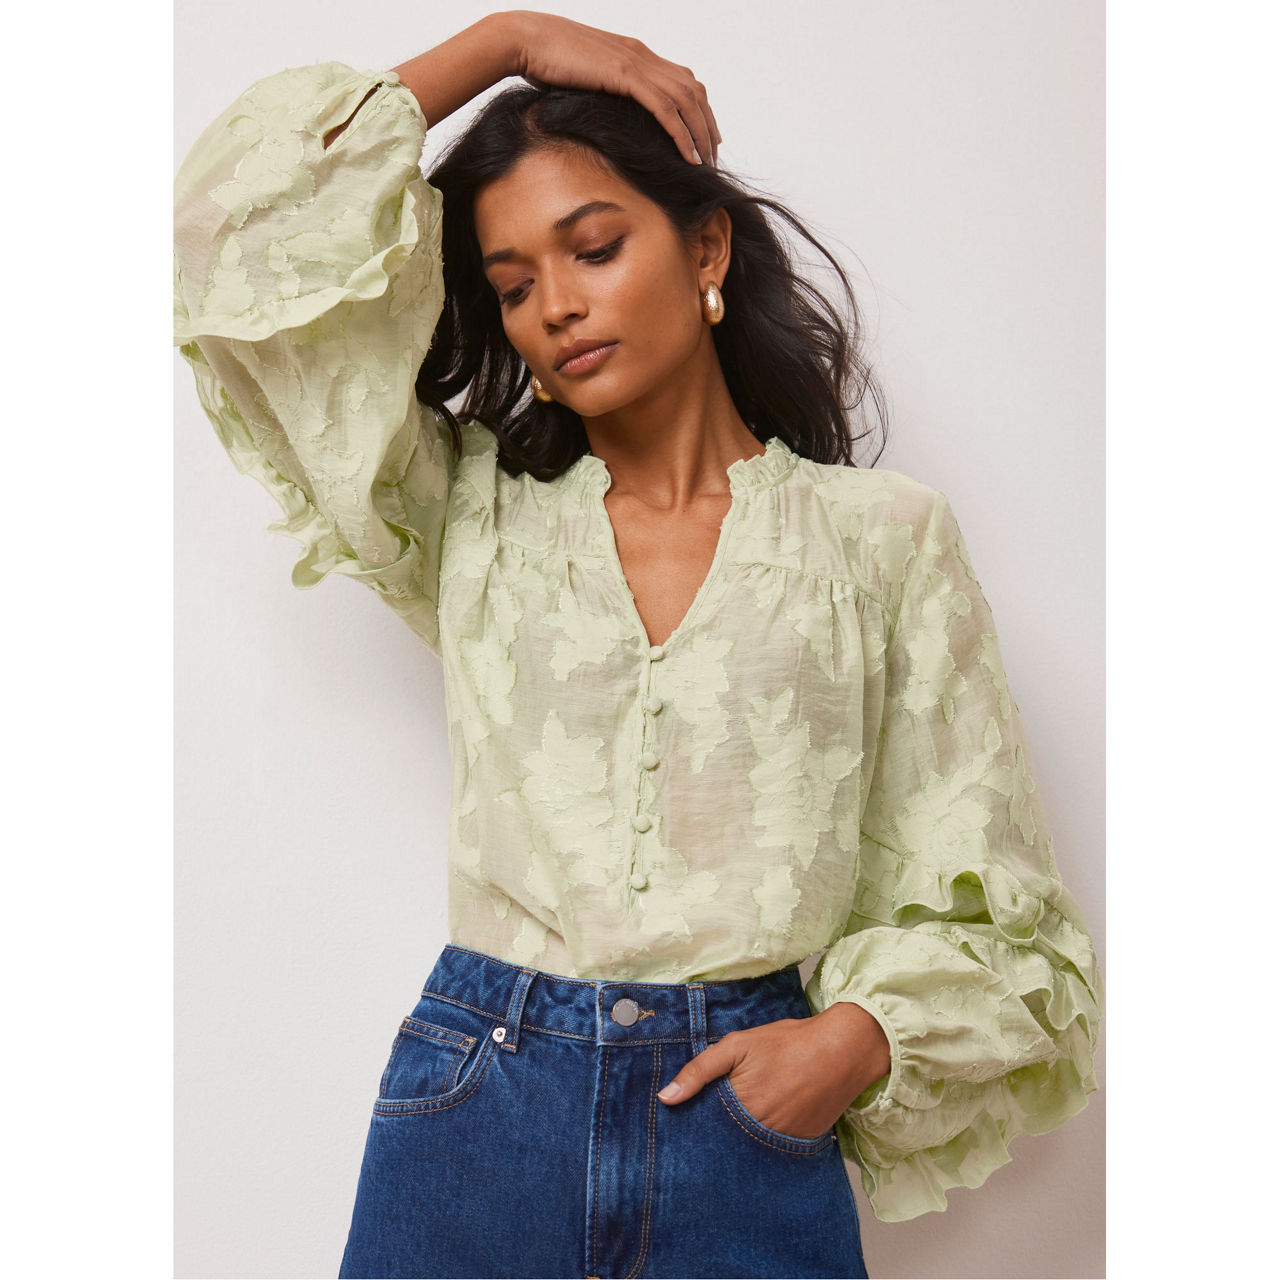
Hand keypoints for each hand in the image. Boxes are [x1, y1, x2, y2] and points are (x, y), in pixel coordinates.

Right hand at [503, 10, 720, 164]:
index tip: (705, 139)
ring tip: (707, 162)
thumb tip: (609, 119)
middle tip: (713, 157)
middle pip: (694, 92)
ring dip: (701, 135)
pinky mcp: (625, 75)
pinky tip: (689, 156)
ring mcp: (636, 63)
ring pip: (686, 101)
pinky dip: (682, 134)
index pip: (683, 82)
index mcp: (636, 54)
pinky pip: (665, 108)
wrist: (525, 41)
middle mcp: (643, 55)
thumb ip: (606, 93)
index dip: (700, 111)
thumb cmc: (546, 63)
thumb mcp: (585, 80)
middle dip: (707, 127)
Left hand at [658, 1003, 891, 1139]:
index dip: (697, 1124)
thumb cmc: (788, 1043)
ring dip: (743, 1138)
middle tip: (721, 1116)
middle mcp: (762, 1134)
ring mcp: (785, 1143)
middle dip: (719, 1135)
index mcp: (741, 1109)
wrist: (843, 1049)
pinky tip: (767, 1122)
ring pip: (751, 1149)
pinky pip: (777, 1150)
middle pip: (728, 1142)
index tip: (687, 1122)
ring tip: (744, 1117)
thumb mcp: (738, 1045)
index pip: (706, 1129)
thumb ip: (700, 1070)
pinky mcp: (804, 1146)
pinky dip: (768, 1140)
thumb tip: (666, 1098)